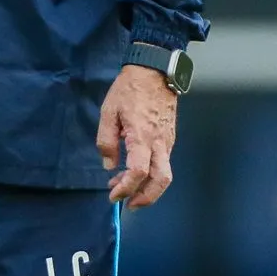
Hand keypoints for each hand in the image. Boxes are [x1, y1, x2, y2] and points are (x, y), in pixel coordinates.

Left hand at [98, 63, 177, 208]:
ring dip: (147, 187)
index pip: (139, 172)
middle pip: (161, 180)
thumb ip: (106, 140)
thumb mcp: (108, 111)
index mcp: (142, 136)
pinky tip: (134, 170)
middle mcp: (159, 142)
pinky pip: (164, 162)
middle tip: (128, 204)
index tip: (113, 194)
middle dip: (146, 198)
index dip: (126, 188)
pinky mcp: (170, 137)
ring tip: (126, 188)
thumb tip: (110, 165)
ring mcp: (167, 140)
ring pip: (165, 174)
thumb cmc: (129, 89)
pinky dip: (151, 174)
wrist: (154, 71)